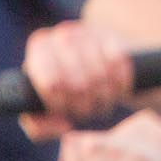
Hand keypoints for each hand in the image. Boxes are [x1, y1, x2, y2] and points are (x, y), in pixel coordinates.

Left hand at [19, 22, 134, 139]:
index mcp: (39, 49)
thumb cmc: (64, 92)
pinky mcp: (113, 36)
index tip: (65, 112)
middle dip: (84, 105)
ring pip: (100, 75)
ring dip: (104, 98)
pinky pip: (119, 65)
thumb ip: (41, 126)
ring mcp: (89, 33)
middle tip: (86, 112)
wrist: (95, 66)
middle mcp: (61, 36)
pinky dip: (121, 84)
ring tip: (101, 105)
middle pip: (77, 82)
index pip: (51, 83)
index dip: (61, 104)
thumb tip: (64, 125)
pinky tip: (117, 92)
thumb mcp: (46, 111)